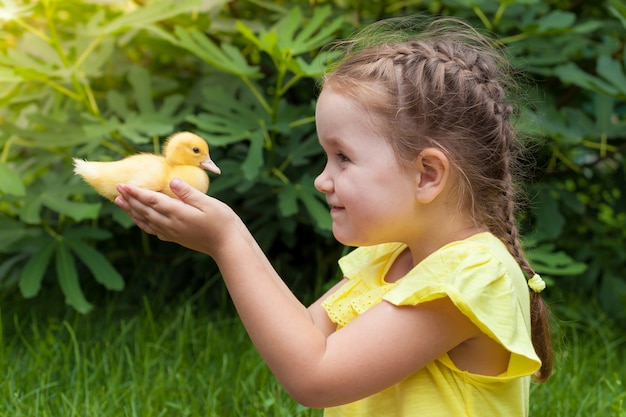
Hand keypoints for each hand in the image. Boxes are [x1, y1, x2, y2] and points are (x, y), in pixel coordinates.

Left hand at [115, 178, 239, 255]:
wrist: (228, 246)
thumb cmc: (222, 222)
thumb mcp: (209, 203)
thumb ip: (189, 193)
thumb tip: (173, 181)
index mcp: (178, 213)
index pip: (152, 200)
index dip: (136, 192)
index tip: (122, 184)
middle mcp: (171, 224)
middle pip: (144, 211)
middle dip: (130, 200)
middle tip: (117, 190)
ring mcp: (172, 233)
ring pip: (146, 221)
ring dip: (132, 211)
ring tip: (120, 203)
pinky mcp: (176, 238)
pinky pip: (153, 230)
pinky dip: (142, 223)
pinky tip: (140, 220)